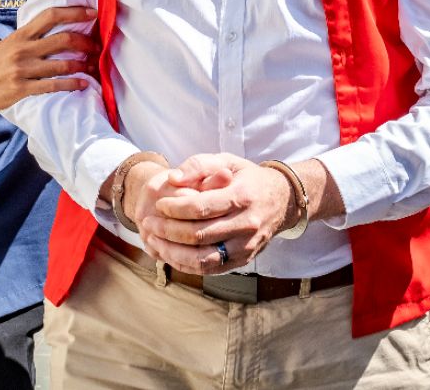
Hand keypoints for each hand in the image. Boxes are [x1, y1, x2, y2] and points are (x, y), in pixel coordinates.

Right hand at [0, 6, 97, 113]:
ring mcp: (23, 69)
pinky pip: (53, 86)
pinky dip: (72, 84)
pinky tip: (83, 84)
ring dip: (82, 65)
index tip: (92, 13)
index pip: (51, 16)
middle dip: (85, 42)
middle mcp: (23, 49)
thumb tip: (52, 33)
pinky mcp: (22, 89)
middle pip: (63, 39)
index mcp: (20, 35)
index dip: (74, 13)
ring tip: (93, 66)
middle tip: (97, 46)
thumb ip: (28, 39)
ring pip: (62, 64)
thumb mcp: (6, 45)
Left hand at [135, 153, 293, 274]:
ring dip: (172, 252)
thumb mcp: (227, 161)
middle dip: (167, 230)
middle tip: (148, 222)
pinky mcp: (243, 260)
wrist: (281, 200)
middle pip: (198, 235)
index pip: (200, 208)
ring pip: (202, 258)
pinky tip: (170, 253)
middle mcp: (247, 224)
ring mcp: (246, 246)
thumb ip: (199, 165)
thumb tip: (173, 178)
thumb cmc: (248, 178)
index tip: (159, 205)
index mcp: (242, 196)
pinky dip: (185, 264)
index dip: (174, 208)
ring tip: (154, 240)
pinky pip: (209, 269)